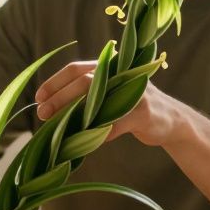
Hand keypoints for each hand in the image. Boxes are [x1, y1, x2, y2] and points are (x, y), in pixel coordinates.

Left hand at [33, 61, 184, 145]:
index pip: (76, 69)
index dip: (54, 82)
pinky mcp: (142, 114)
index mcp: (110, 67)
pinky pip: (113, 126)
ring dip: (74, 117)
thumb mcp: (111, 94)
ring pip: (97, 103)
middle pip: (83, 83)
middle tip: (42, 114)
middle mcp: (121, 75)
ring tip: (58, 129)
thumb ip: (87, 94)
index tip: (38, 98)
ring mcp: (133, 93)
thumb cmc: (132, 107)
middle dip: (59, 98)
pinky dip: (97, 135)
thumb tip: (50, 107)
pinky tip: (85, 142)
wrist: (171, 120)